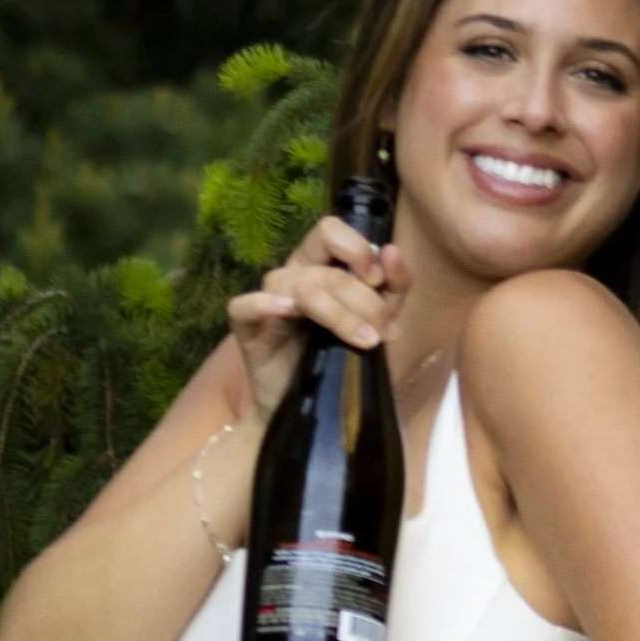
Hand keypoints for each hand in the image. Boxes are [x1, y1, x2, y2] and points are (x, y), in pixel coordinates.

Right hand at [229, 208, 410, 422]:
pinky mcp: (246, 328)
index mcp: (319, 266)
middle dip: (362, 300)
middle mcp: (291, 276)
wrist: (313, 409)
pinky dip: (266, 304)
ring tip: (365, 342)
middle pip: (325, 271)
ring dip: (339, 315)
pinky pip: (246, 305)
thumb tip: (391, 252)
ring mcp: (267, 300)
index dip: (356, 250)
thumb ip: (393, 286)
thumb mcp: (380, 320)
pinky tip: (289, 312)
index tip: (377, 281)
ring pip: (300, 290)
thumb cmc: (342, 358)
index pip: (330, 231)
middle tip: (382, 333)